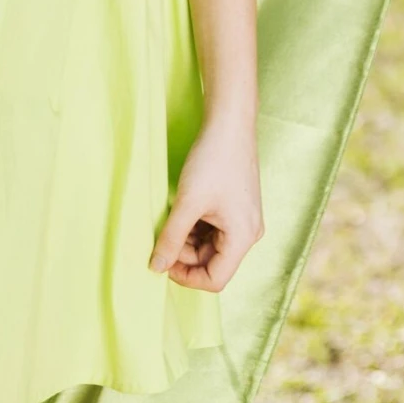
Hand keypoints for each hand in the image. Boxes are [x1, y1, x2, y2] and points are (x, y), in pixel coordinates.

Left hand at [150, 113, 263, 291]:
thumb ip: (171, 238)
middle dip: (184, 254)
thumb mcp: (188, 202)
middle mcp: (248, 233)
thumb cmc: (213, 160)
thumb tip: (156, 267)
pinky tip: (181, 209)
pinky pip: (213, 229)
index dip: (186, 277)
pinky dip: (194, 226)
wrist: (230, 123)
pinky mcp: (235, 208)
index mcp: (242, 238)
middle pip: (212, 262)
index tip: (162, 262)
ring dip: (187, 239)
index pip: (215, 279)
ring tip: (169, 218)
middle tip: (161, 236)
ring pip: (210, 246)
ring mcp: (242, 220)